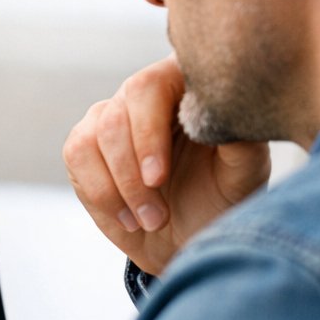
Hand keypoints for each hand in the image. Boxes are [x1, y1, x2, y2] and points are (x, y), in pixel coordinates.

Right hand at [63, 55, 270, 273]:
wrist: (191, 234)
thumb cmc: (221, 198)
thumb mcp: (243, 173)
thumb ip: (241, 141)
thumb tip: (227, 116)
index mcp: (184, 85)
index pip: (150, 87)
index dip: (147, 133)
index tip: (158, 178)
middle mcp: (144, 94)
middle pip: (116, 116)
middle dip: (131, 172)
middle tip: (157, 215)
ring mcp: (111, 117)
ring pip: (92, 140)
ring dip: (120, 190)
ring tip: (152, 221)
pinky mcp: (85, 145)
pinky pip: (76, 158)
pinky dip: (102, 195)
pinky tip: (129, 218)